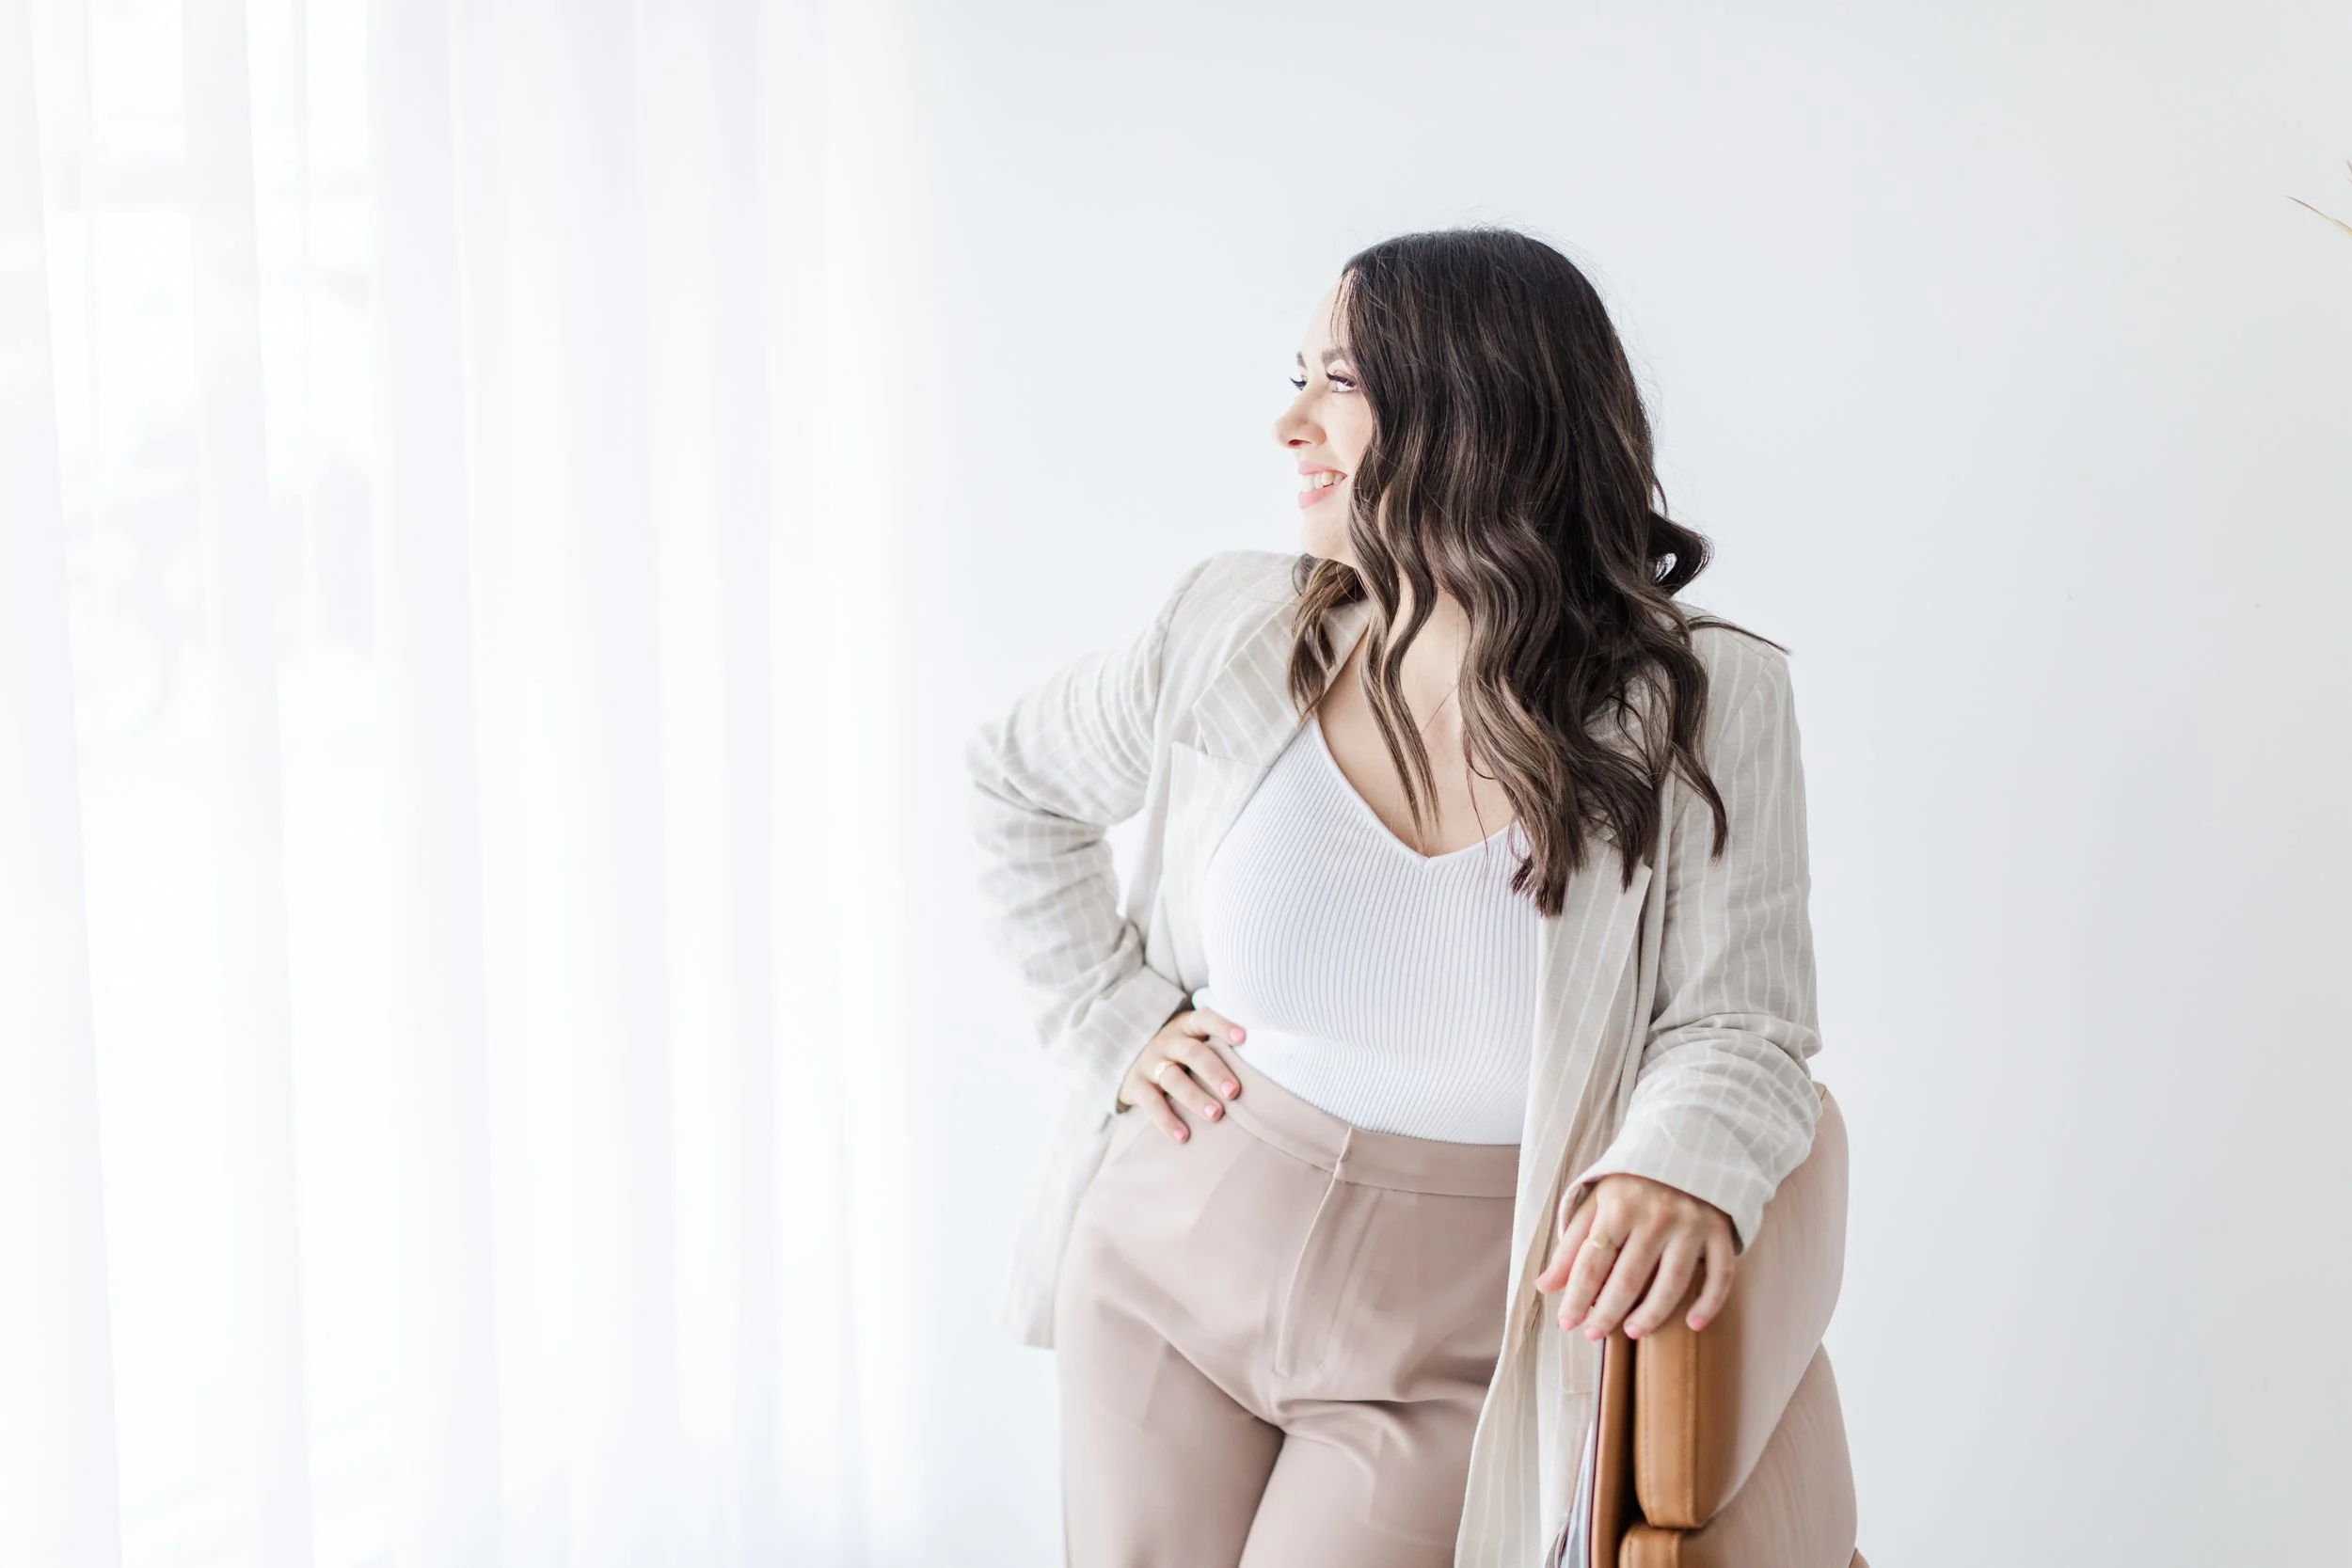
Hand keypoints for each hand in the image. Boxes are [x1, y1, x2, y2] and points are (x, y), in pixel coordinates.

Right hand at [1115, 1003, 1246, 1143]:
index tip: (1243, 1037)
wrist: (1128, 1060)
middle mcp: (1167, 1042)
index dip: (1222, 1025)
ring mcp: (1149, 1063)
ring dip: (1195, 1097)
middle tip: (1234, 1092)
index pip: (1204, 1019)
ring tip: (1216, 1115)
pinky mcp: (1135, 1085)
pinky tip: (1183, 1136)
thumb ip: (1220, 1045)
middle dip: (1214, 1071)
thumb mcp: (1194, 1039)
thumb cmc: (1179, 1054)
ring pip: (1172, 1079)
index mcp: (1186, 1027)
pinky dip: (1166, 1120)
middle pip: (1191, 1052)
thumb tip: (1268, 1057)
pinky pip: (1150, 1103)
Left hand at [1535, 1172, 1734, 1340]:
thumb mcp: (1597, 1202)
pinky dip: (1709, 1303)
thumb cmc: (1633, 1182)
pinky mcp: (1721, 1231)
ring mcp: (1692, 1224)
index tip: (1567, 1323)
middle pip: (1628, 1278)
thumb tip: (1544, 1287)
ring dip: (1652, 1315)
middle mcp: (1657, 1215)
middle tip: (1594, 1334)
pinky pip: (1720, 1275)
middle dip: (1607, 1313)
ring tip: (1634, 1331)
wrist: (1689, 1144)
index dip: (1577, 1297)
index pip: (1592, 1263)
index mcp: (1619, 1205)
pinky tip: (1694, 1324)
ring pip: (1672, 1283)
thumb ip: (1572, 1245)